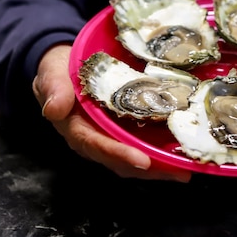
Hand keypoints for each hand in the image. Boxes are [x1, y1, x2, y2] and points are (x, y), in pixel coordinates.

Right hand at [32, 44, 190, 182]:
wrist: (64, 64)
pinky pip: (141, 146)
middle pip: (120, 161)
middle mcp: (93, 139)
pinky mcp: (121, 132)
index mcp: (75, 128)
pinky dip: (160, 153)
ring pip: (133, 160)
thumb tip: (54, 109)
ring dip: (159, 167)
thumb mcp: (51, 72)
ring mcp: (108, 138)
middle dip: (150, 169)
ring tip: (185, 169)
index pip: (97, 145)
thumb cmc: (59, 69)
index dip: (119, 154)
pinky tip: (181, 154)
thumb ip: (53, 88)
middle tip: (178, 172)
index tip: (143, 160)